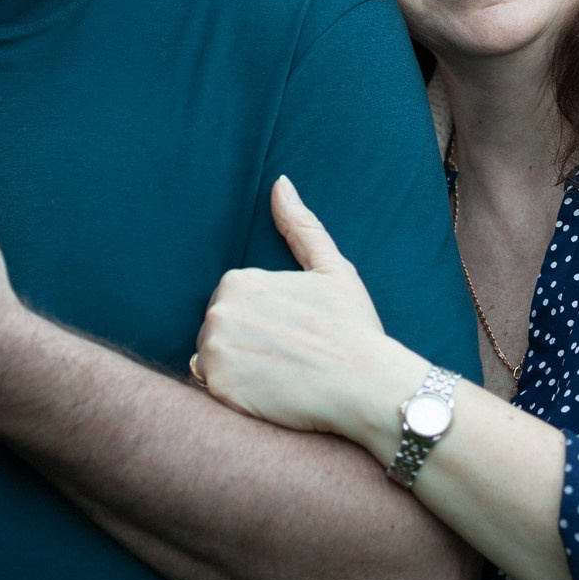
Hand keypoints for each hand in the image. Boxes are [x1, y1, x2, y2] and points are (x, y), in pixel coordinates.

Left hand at [193, 178, 413, 451]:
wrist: (367, 386)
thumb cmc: (353, 328)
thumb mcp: (332, 268)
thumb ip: (300, 226)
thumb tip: (280, 183)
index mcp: (238, 281)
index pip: (232, 302)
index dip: (263, 320)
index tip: (293, 332)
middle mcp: (219, 312)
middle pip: (218, 330)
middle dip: (246, 343)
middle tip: (289, 357)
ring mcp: (215, 352)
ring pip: (212, 360)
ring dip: (237, 370)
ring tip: (280, 377)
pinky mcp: (218, 389)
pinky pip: (212, 392)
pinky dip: (235, 396)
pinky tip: (268, 396)